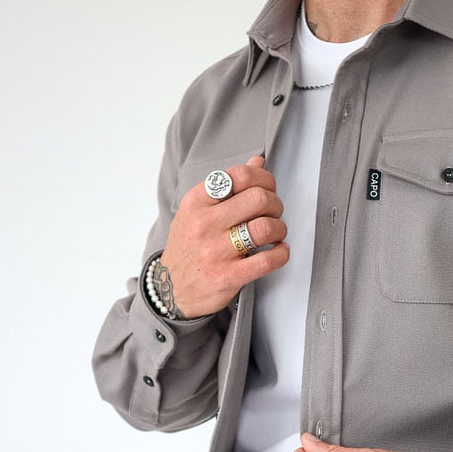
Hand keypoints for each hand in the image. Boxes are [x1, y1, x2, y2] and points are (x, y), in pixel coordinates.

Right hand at [160, 156, 289, 317]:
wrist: (171, 289)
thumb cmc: (189, 247)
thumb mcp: (198, 211)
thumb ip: (229, 186)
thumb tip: (258, 162)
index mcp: (197, 202)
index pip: (239, 175)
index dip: (264, 179)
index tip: (268, 189)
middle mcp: (205, 224)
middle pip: (258, 199)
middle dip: (276, 204)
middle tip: (274, 213)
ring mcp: (216, 251)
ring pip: (266, 228)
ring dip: (280, 229)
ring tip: (275, 234)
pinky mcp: (228, 276)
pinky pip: (267, 260)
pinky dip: (281, 254)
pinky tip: (278, 252)